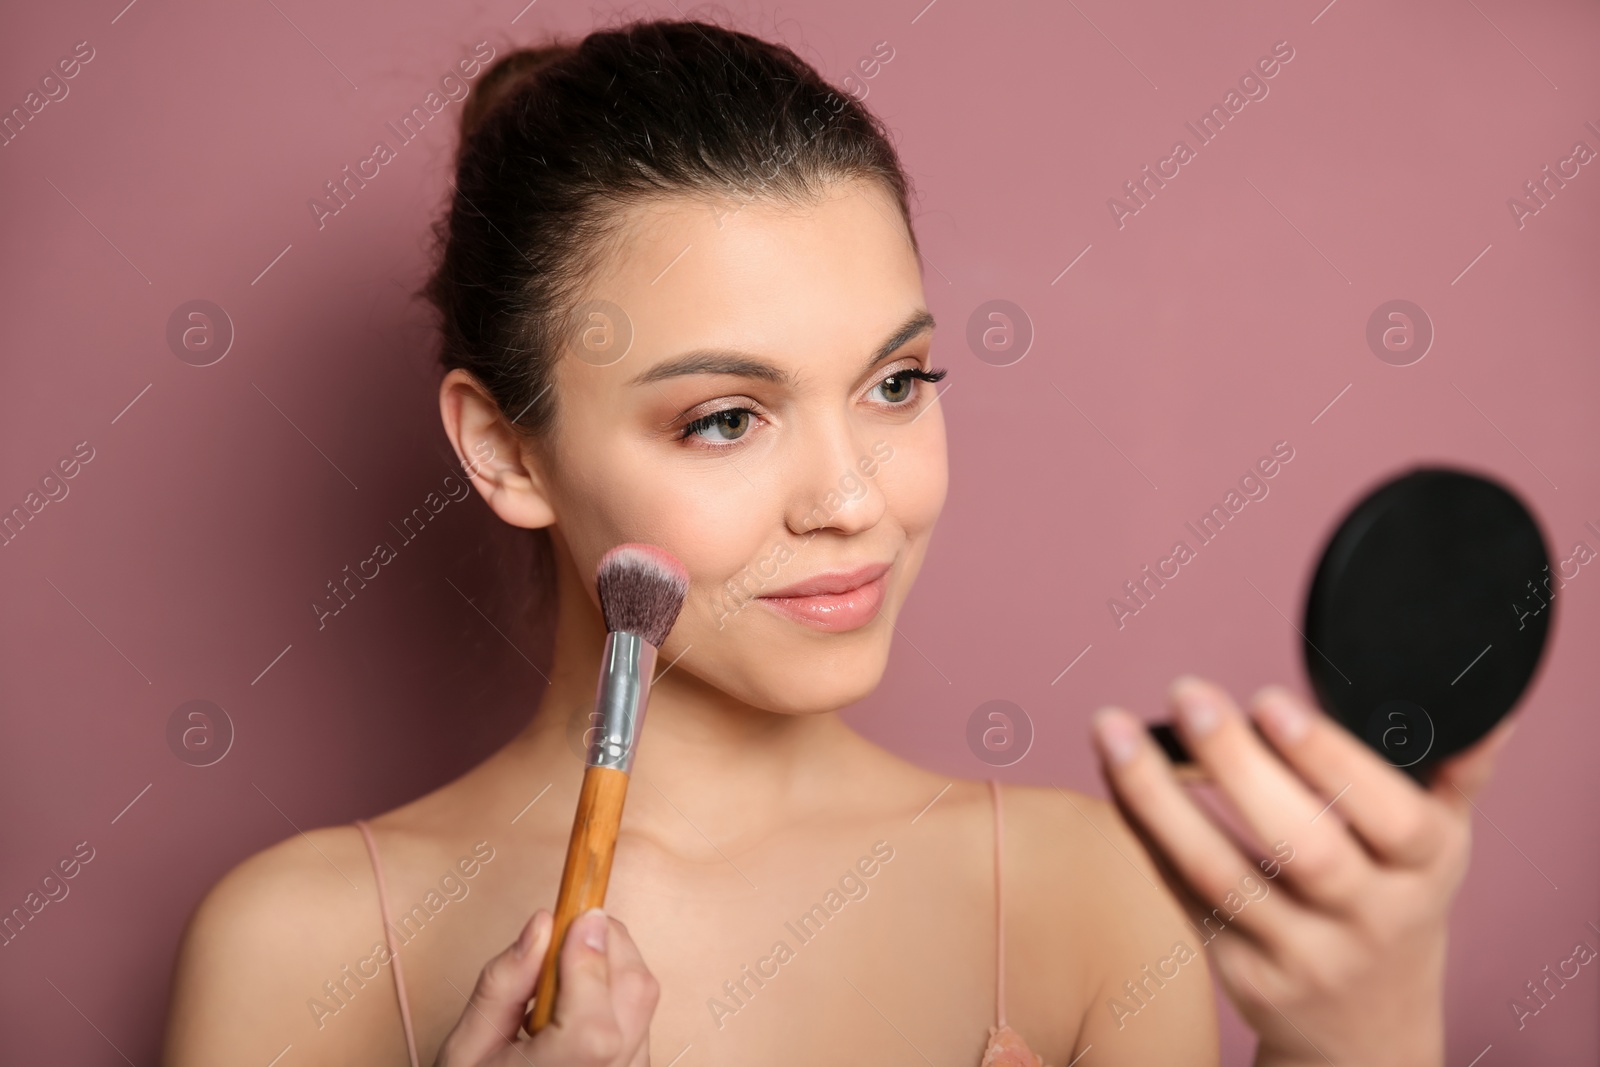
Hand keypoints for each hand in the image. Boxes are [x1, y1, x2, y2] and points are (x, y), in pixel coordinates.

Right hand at [434, 907, 658, 1066]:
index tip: (575, 916)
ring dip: (612, 966)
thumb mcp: (467, 1046)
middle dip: (606, 945)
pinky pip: (642, 1014)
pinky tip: (578, 1006)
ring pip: (643, 1000)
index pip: (593, 1026)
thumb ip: (503, 983)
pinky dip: (616, 992)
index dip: (588, 962)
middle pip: (634, 996)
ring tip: (561, 984)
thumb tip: (543, 925)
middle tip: (564, 935)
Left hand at [1090, 675, 1514, 1066]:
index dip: (1330, 759)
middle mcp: (1369, 920)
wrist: (1367, 1032)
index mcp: (1426, 872)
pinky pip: (1182, 892)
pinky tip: (1116, 774)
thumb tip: (1485, 702)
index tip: (1269, 701)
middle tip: (1190, 696)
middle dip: (1240, 766)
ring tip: (1114, 730)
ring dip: (1158, 797)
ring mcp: (1301, 953)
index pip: (1391, 818)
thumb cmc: (1396, 905)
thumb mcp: (1440, 847)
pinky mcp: (1239, 971)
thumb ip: (1455, 770)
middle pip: (1304, 847)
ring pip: (1222, 875)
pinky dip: (1144, 830)